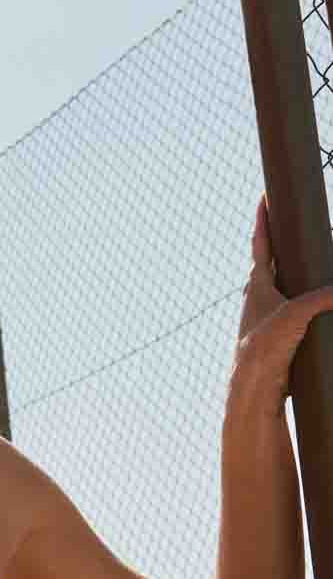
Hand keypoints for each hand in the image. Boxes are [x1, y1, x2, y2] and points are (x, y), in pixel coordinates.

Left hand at [233, 193, 332, 406]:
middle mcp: (259, 293)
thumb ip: (323, 297)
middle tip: (288, 220)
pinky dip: (304, 295)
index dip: (263, 218)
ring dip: (291, 267)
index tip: (264, 195)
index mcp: (257, 283)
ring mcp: (267, 311)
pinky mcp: (278, 329)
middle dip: (280, 239)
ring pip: (282, 281)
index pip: (260, 242)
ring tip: (305, 253)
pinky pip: (294, 304)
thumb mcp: (297, 314)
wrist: (254, 383)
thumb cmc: (266, 346)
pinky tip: (314, 298)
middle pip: (270, 258)